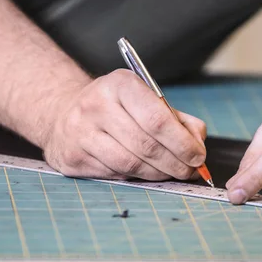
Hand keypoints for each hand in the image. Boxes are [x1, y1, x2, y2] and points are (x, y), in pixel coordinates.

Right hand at [42, 69, 206, 180]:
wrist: (64, 112)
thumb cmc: (116, 108)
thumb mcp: (147, 100)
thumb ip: (178, 120)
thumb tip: (197, 145)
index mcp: (120, 84)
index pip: (157, 119)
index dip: (182, 143)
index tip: (197, 157)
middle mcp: (96, 105)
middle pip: (146, 145)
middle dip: (175, 163)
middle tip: (188, 171)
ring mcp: (80, 132)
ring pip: (131, 164)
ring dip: (157, 174)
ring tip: (169, 173)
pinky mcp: (73, 157)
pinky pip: (115, 174)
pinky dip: (136, 177)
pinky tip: (143, 171)